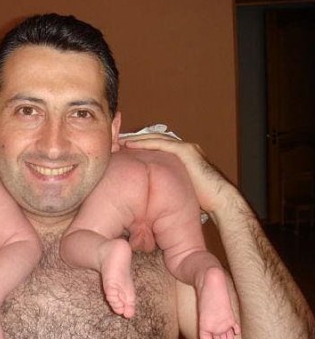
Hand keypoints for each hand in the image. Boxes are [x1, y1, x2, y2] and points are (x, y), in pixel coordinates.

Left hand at [122, 134, 237, 214]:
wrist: (219, 200)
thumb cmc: (201, 199)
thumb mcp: (178, 188)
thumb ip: (166, 185)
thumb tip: (151, 195)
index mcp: (182, 156)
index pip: (157, 146)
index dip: (140, 146)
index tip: (123, 148)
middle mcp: (184, 148)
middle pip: (154, 139)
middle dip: (136, 139)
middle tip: (117, 140)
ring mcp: (186, 148)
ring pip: (156, 138)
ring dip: (137, 138)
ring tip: (120, 140)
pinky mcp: (186, 151)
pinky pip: (162, 144)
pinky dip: (145, 142)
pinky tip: (131, 143)